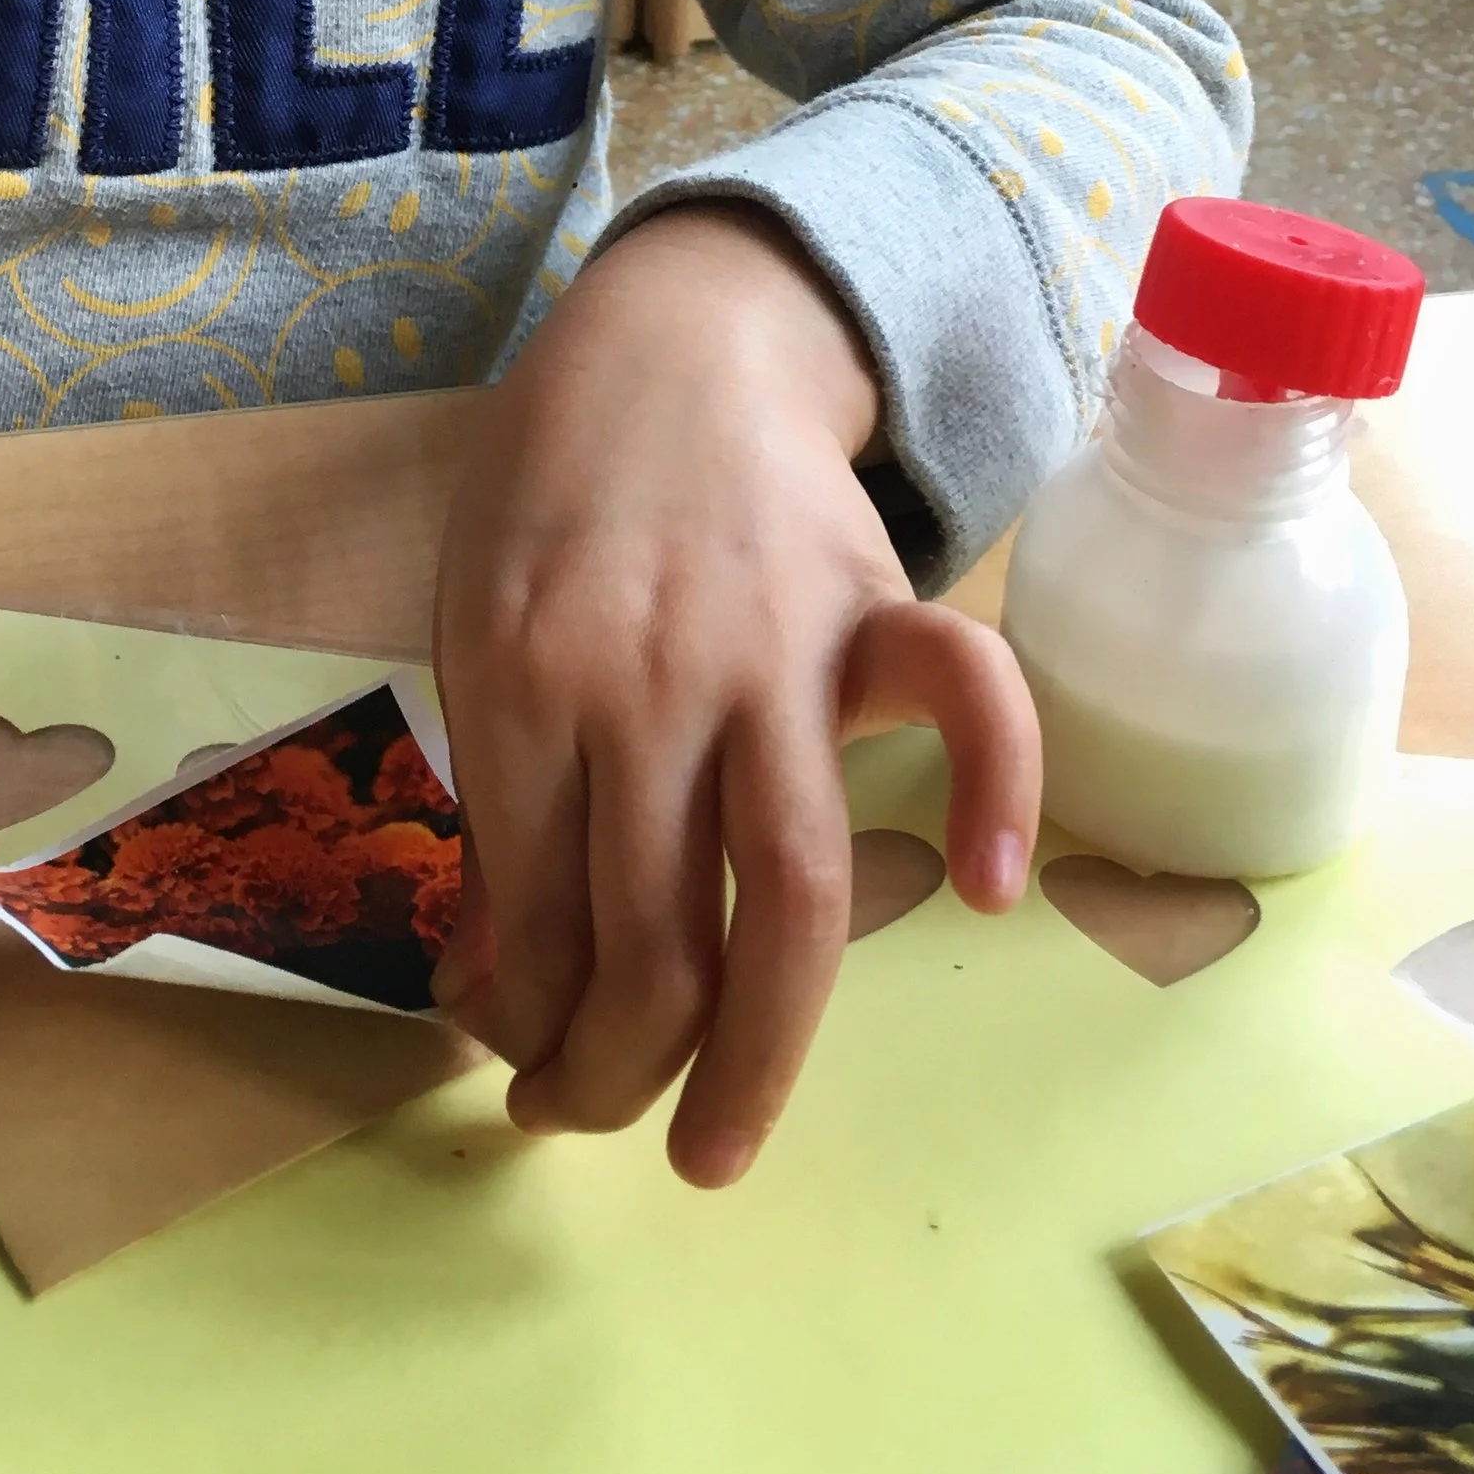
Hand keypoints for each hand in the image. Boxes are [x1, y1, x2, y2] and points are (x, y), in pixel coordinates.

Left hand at [430, 206, 1037, 1178]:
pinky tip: (986, 892)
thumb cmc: (556, 484)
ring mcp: (773, 649)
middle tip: (595, 1126)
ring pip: (786, 891)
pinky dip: (998, 792)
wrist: (678, 330)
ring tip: (715, 1143)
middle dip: (613, 1074)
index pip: (530, 912)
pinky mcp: (875, 610)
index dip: (519, 1017)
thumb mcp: (474, 624)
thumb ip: (496, 794)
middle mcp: (646, 682)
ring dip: (754, 1051)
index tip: (513, 1055)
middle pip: (651, 939)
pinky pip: (965, 697)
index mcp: (520, 681)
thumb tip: (491, 986)